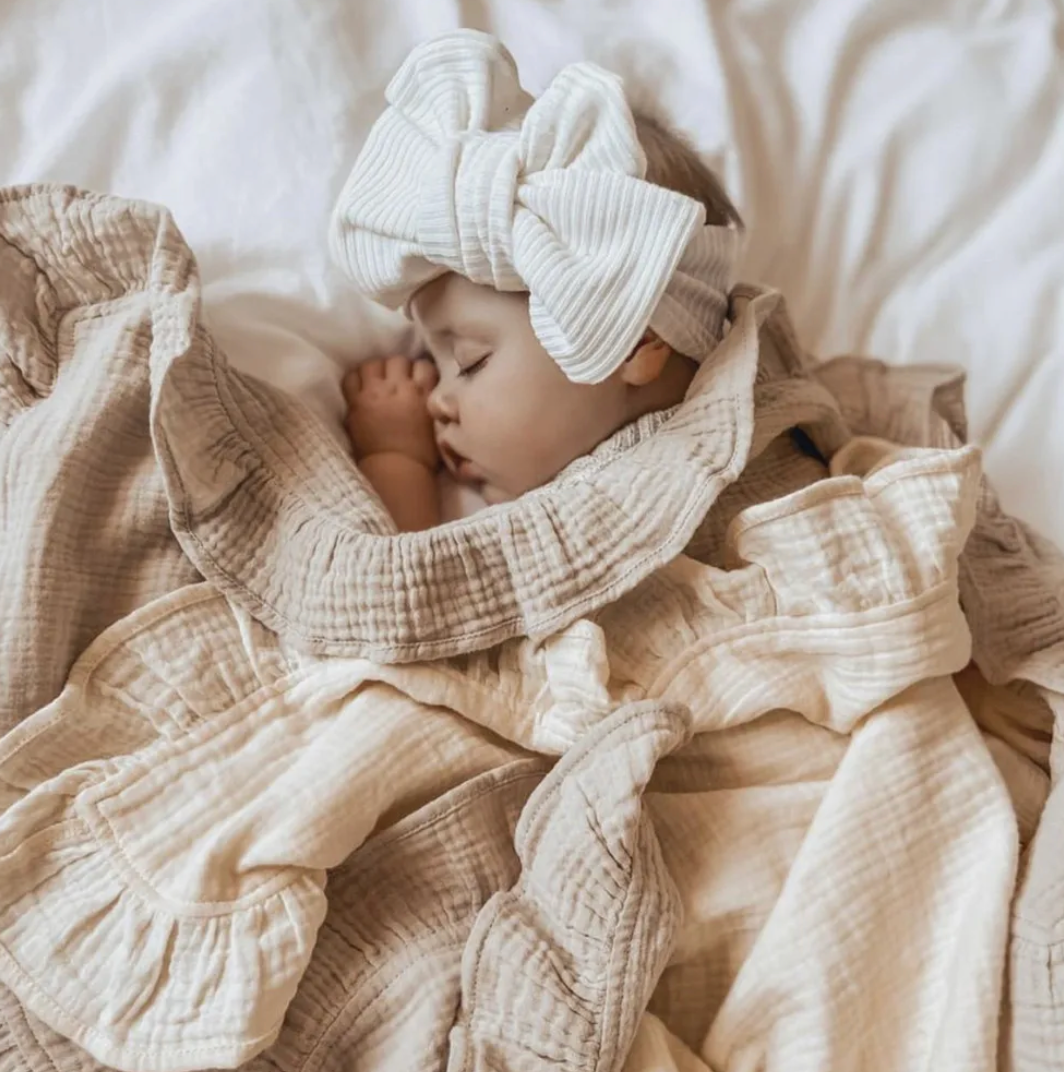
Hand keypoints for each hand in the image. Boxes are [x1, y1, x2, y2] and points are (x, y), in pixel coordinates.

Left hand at [343, 356, 439, 470]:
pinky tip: (361, 387)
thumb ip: (433, 403)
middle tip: (398, 382)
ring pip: (373, 363)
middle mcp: (398, 386)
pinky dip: (357, 379)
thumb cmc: (423, 456)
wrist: (397, 471)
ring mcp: (374, 392)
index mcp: (422, 392)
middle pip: (398, 360)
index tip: (419, 381)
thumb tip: (429, 395)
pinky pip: (351, 378)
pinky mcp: (355, 403)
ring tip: (378, 381)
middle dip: (399, 368)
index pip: (423, 365)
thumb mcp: (438, 424)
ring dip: (377, 370)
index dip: (421, 371)